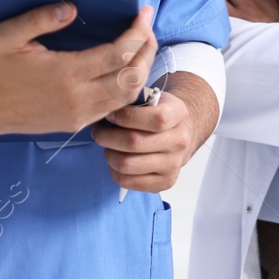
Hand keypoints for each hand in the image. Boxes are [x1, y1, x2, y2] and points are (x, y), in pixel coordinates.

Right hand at [0, 3, 156, 136]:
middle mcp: (77, 98)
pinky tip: (123, 72)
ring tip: (141, 47)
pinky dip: (125, 90)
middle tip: (148, 28)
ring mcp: (77, 115)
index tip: (144, 12)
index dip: (137, 32)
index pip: (118, 53)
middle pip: (132, 78)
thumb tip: (72, 8)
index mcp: (66, 73)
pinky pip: (111, 109)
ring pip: (126, 98)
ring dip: (140, 71)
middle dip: (147, 50)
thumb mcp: (8, 35)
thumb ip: (40, 18)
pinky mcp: (72, 124)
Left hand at [93, 72, 219, 192]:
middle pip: (134, 143)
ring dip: (108, 154)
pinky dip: (114, 171)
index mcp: (179, 114)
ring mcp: (174, 164)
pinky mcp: (165, 182)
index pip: (155, 119)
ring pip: (127, 164)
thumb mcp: (152, 96)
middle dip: (107, 136)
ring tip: (107, 145)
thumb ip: (132, 97)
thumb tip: (104, 104)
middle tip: (98, 131)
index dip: (125, 117)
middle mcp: (180, 141)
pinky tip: (116, 160)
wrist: (180, 133)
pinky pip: (128, 181)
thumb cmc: (158, 112)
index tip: (110, 115)